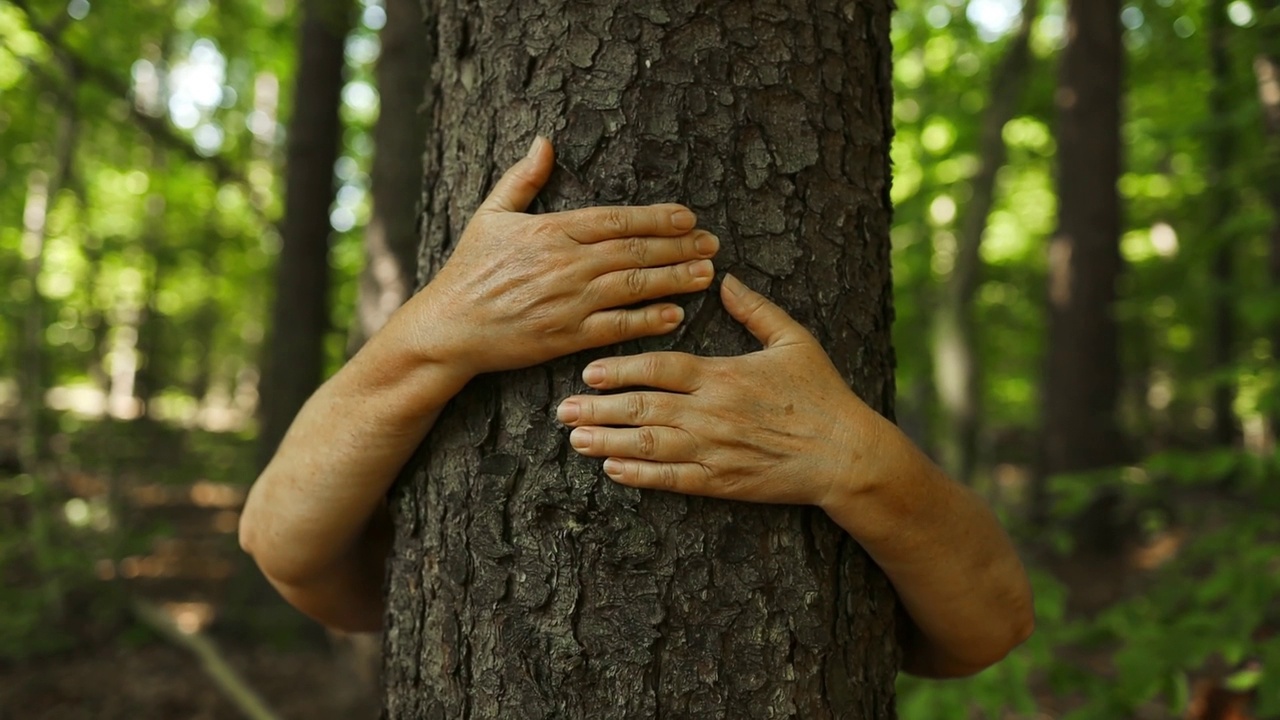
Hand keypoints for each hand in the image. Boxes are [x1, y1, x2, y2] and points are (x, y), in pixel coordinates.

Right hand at [418, 137, 718, 374]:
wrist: (448, 328)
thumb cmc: (468, 272)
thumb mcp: (490, 215)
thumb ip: (523, 179)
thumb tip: (545, 142)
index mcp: (551, 230)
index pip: (616, 220)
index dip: (656, 218)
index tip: (687, 217)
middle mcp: (565, 264)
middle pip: (634, 251)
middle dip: (678, 247)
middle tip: (712, 244)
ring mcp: (568, 302)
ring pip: (633, 286)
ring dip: (674, 280)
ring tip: (706, 274)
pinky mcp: (566, 337)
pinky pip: (617, 327)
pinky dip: (648, 321)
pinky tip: (675, 315)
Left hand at [555, 274, 881, 507]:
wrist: (845, 455)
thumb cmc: (822, 394)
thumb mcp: (794, 340)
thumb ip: (756, 309)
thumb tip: (725, 278)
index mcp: (724, 374)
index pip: (660, 368)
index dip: (621, 369)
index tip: (590, 371)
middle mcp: (711, 412)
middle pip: (641, 408)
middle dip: (597, 409)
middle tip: (562, 410)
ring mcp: (713, 450)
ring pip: (647, 445)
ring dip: (607, 443)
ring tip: (575, 439)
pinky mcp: (721, 482)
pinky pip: (671, 479)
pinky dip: (639, 475)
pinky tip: (612, 471)